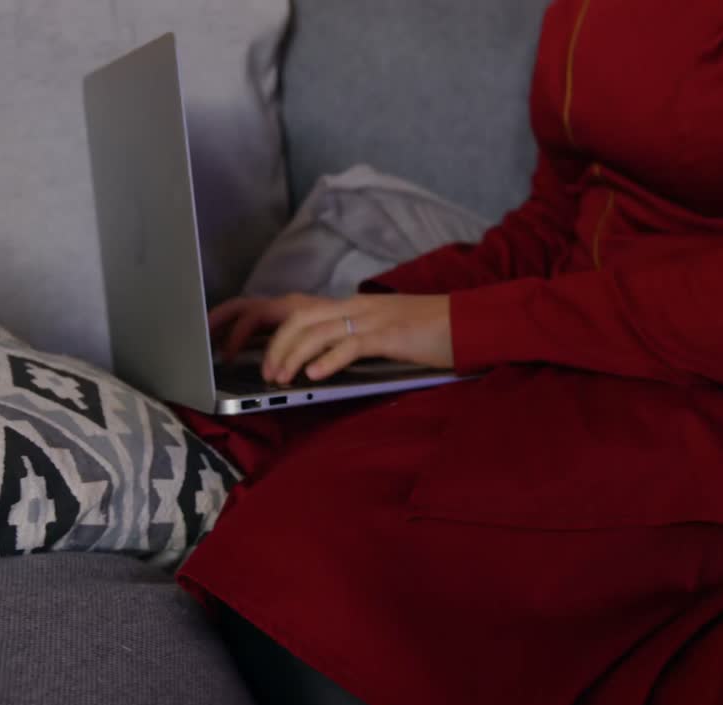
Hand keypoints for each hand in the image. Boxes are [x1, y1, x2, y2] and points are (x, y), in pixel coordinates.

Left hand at [209, 293, 453, 383]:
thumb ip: (354, 340)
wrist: (469, 323)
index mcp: (352, 306)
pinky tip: (315, 376)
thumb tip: (322, 362)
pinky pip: (351, 344)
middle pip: (298, 317)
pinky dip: (328, 360)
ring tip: (280, 379)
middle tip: (264, 373)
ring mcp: (373, 319)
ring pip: (317, 331)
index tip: (253, 353)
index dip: (269, 329)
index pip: (298, 310)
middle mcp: (357, 307)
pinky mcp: (390, 335)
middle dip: (273, 345)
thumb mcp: (384, 333)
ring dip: (293, 356)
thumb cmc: (429, 333)